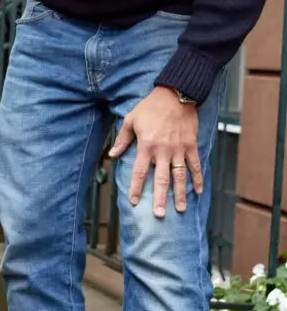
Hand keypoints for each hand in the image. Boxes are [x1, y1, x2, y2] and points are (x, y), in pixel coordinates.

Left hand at [108, 87, 202, 216]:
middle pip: (161, 179)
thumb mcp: (130, 120)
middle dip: (159, 198)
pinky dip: (197, 178)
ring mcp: (179, 149)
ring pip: (179, 176)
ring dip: (180, 194)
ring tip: (181, 210)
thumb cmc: (150, 107)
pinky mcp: (191, 145)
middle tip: (159, 215)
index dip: (136, 188)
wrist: (176, 94)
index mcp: (146, 146)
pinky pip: (195, 165)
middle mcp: (163, 151)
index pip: (139, 172)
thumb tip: (112, 155)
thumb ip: (122, 140)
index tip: (134, 202)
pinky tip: (198, 191)